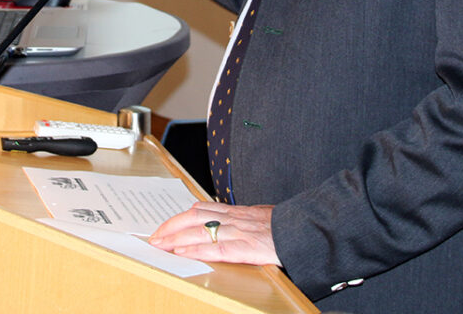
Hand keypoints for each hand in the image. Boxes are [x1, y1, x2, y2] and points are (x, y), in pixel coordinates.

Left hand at [148, 201, 279, 265]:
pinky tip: (183, 253)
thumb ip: (243, 219)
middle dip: (171, 227)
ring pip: (200, 232)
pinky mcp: (247, 247)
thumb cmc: (287, 227)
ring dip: (176, 238)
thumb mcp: (261, 217)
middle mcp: (234, 219)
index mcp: (237, 212)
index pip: (201, 210)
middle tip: (154, 237)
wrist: (307, 230)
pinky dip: (196, 250)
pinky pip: (216, 248)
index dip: (180, 218)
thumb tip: (228, 221)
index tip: (165, 226)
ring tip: (160, 245)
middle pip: (194, 218)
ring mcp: (240, 232)